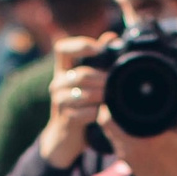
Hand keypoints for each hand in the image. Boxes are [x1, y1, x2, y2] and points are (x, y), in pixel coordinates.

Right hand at [38, 34, 113, 166]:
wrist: (64, 139)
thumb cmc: (81, 106)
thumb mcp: (87, 82)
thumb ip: (98, 59)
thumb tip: (111, 36)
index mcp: (62, 70)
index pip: (62, 48)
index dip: (79, 45)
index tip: (98, 49)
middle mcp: (57, 83)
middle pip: (81, 74)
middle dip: (103, 79)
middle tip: (118, 83)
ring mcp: (59, 101)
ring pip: (85, 93)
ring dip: (104, 96)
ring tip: (114, 98)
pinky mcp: (66, 119)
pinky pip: (88, 112)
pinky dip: (100, 113)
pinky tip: (106, 114)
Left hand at [106, 92, 176, 175]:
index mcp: (141, 142)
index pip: (108, 119)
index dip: (108, 103)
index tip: (115, 92)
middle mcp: (129, 151)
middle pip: (106, 125)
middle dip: (110, 110)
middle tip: (118, 97)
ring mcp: (126, 159)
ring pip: (110, 134)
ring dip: (114, 122)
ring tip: (123, 109)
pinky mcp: (128, 164)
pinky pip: (117, 143)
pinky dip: (119, 133)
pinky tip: (130, 125)